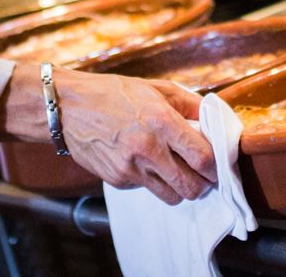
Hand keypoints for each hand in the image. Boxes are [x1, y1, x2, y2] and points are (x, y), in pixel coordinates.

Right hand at [57, 69, 214, 204]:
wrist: (67, 108)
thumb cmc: (113, 94)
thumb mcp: (155, 88)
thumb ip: (190, 104)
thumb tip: (214, 119)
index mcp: (161, 121)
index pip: (203, 158)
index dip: (217, 166)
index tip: (217, 165)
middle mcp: (147, 148)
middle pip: (191, 186)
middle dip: (204, 185)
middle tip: (204, 177)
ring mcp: (130, 168)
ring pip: (172, 197)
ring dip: (180, 188)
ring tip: (177, 173)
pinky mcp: (117, 180)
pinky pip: (147, 189)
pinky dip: (153, 181)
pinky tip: (144, 163)